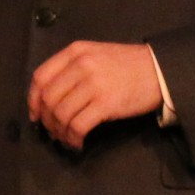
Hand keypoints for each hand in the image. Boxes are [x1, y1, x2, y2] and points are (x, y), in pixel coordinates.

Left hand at [28, 40, 164, 149]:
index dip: (33, 100)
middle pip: (48, 99)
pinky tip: (78, 143)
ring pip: (61, 114)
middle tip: (53, 132)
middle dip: (47, 121)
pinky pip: (78, 126)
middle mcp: (82, 65)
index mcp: (76, 51)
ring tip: (66, 139)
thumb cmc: (129, 65)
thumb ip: (73, 68)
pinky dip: (73, 138)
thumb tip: (48, 99)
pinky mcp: (106, 103)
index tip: (36, 115)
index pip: (40, 77)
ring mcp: (94, 84)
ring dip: (60, 133)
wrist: (161, 70)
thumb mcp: (97, 55)